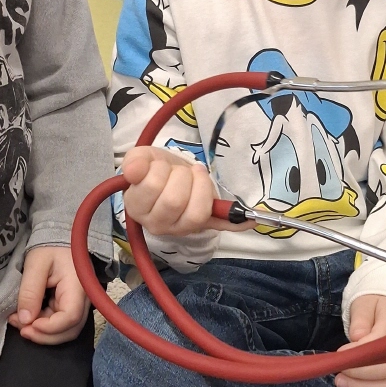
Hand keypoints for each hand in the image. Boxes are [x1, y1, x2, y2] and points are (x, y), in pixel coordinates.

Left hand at [7, 246, 88, 344]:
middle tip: (21, 328)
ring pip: (65, 330)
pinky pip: (60, 323)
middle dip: (44, 335)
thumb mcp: (36, 264)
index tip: (29, 325)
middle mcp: (84, 299)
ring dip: (43, 333)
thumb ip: (30, 291)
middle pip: (70, 330)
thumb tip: (25, 320)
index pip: (71, 317)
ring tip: (20, 323)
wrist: (61, 239)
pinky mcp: (70, 305)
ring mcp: (78, 304)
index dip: (50, 328)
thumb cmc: (51, 247)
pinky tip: (28, 319)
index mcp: (78, 286)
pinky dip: (43, 326)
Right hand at [122, 146, 253, 236]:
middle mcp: (158, 224)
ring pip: (197, 214)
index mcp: (138, 207)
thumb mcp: (142, 158)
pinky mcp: (206, 226)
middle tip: (182, 171)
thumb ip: (135, 161)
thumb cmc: (154, 169)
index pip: (152, 188)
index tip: (162, 167)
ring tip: (197, 176)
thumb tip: (134, 170)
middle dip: (183, 177)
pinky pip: (223, 227)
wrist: (168, 176)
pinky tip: (251, 220)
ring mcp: (183, 228)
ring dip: (201, 187)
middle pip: (175, 201)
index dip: (161, 171)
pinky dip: (238, 224)